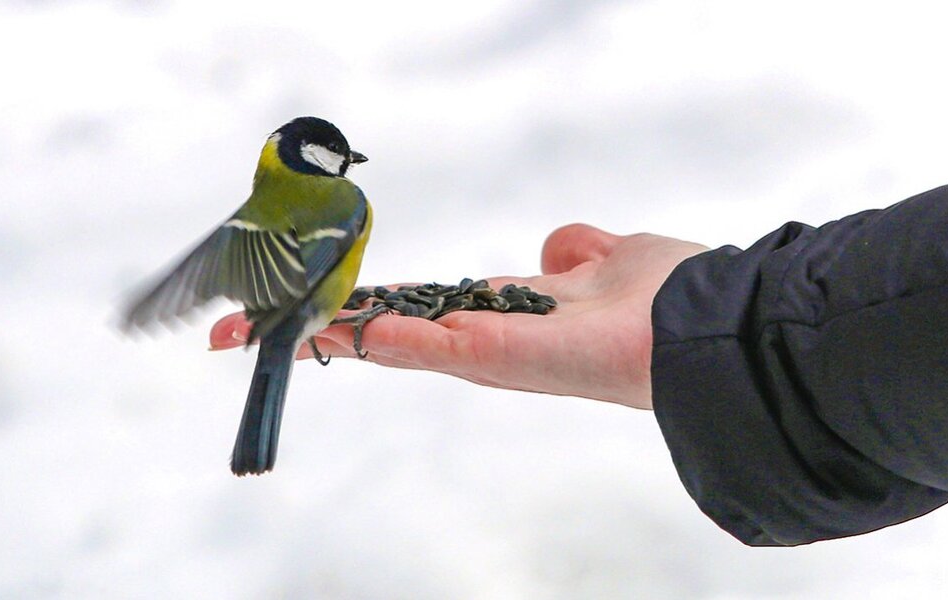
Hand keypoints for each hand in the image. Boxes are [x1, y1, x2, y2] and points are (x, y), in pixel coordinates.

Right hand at [210, 224, 707, 408]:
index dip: (365, 307)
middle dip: (315, 330)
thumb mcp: (614, 257)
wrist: (710, 331)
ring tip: (251, 329)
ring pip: (391, 342)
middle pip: (386, 331)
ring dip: (323, 334)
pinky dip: (384, 336)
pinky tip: (333, 329)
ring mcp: (490, 352)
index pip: (420, 309)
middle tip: (237, 330)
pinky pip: (431, 345)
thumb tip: (558, 246)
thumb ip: (578, 250)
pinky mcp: (502, 356)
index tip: (309, 305)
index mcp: (510, 316)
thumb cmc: (670, 295)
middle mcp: (488, 340)